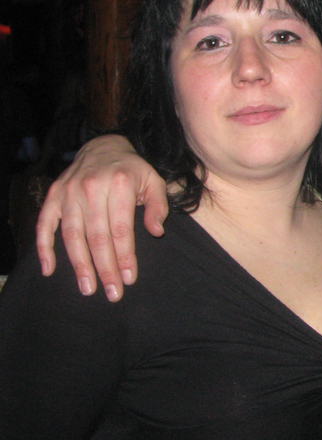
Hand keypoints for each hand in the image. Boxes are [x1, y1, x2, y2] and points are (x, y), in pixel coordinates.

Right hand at [36, 135, 167, 300]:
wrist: (104, 146)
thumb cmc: (133, 170)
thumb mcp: (154, 182)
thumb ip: (158, 206)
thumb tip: (156, 232)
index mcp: (119, 185)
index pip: (121, 229)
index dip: (124, 256)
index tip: (128, 279)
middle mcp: (91, 188)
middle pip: (97, 237)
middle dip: (105, 268)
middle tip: (111, 293)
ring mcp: (68, 192)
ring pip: (72, 235)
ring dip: (79, 264)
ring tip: (87, 288)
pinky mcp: (53, 196)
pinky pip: (45, 225)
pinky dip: (44, 248)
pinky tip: (49, 269)